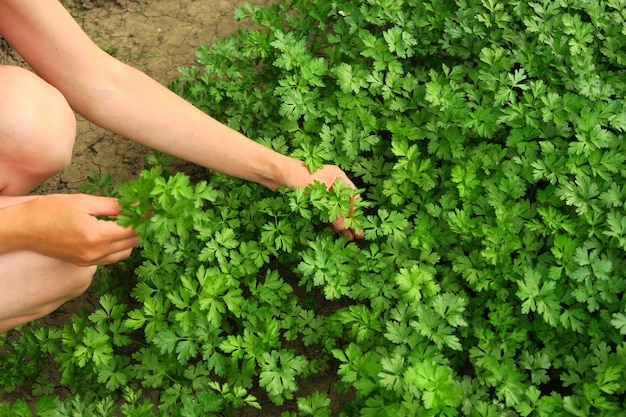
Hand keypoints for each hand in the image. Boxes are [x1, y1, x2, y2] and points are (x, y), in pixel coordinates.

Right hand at [13, 194, 139, 265]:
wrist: (24, 229)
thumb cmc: (50, 211)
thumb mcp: (84, 202)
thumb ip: (112, 205)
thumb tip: (135, 204)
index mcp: (96, 236)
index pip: (132, 228)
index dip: (144, 217)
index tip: (152, 207)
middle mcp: (96, 252)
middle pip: (132, 242)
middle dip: (140, 226)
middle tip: (141, 211)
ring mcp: (90, 261)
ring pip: (124, 252)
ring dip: (131, 238)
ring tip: (128, 221)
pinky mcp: (85, 263)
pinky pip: (112, 258)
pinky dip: (119, 247)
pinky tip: (114, 232)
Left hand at [285, 162, 363, 239]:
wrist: (276, 175)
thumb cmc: (298, 177)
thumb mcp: (319, 195)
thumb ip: (333, 211)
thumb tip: (344, 227)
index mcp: (338, 178)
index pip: (353, 196)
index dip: (356, 211)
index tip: (358, 224)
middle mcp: (332, 185)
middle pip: (345, 205)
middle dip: (350, 220)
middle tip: (357, 236)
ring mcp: (322, 193)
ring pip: (335, 210)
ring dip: (341, 223)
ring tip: (348, 237)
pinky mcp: (313, 201)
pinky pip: (325, 212)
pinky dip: (330, 221)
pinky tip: (336, 231)